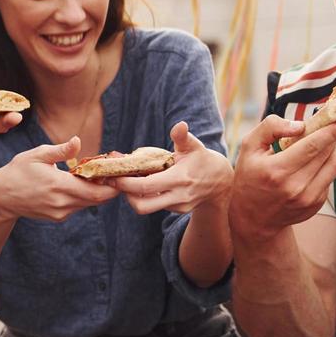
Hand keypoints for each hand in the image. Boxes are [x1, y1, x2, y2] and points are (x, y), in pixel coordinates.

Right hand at [0, 136, 118, 221]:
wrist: (1, 197)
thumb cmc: (18, 171)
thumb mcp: (37, 155)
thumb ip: (60, 151)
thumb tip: (78, 141)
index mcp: (58, 185)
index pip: (96, 191)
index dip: (112, 185)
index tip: (117, 172)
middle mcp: (62, 202)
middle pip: (97, 200)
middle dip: (109, 188)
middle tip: (113, 173)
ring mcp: (60, 212)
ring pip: (88, 203)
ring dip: (96, 191)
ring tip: (97, 176)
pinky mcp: (57, 217)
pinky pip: (77, 207)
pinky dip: (83, 196)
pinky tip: (79, 184)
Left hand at [110, 122, 231, 213]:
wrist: (222, 182)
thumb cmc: (202, 160)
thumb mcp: (194, 146)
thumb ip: (183, 137)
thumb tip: (180, 125)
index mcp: (179, 179)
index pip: (145, 186)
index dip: (125, 183)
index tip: (113, 175)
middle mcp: (178, 196)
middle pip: (142, 206)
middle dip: (125, 195)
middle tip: (117, 180)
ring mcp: (178, 206)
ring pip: (146, 208)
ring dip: (133, 196)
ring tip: (128, 180)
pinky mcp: (177, 211)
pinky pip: (155, 206)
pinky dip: (145, 197)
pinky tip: (142, 183)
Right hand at [228, 112, 335, 243]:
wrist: (252, 217)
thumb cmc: (249, 176)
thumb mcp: (248, 147)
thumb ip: (270, 128)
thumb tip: (300, 125)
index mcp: (276, 170)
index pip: (313, 145)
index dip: (332, 130)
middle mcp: (295, 186)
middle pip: (327, 153)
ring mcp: (308, 198)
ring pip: (334, 166)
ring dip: (335, 148)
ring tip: (330, 138)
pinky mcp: (316, 204)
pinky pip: (330, 178)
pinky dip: (327, 163)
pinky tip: (317, 158)